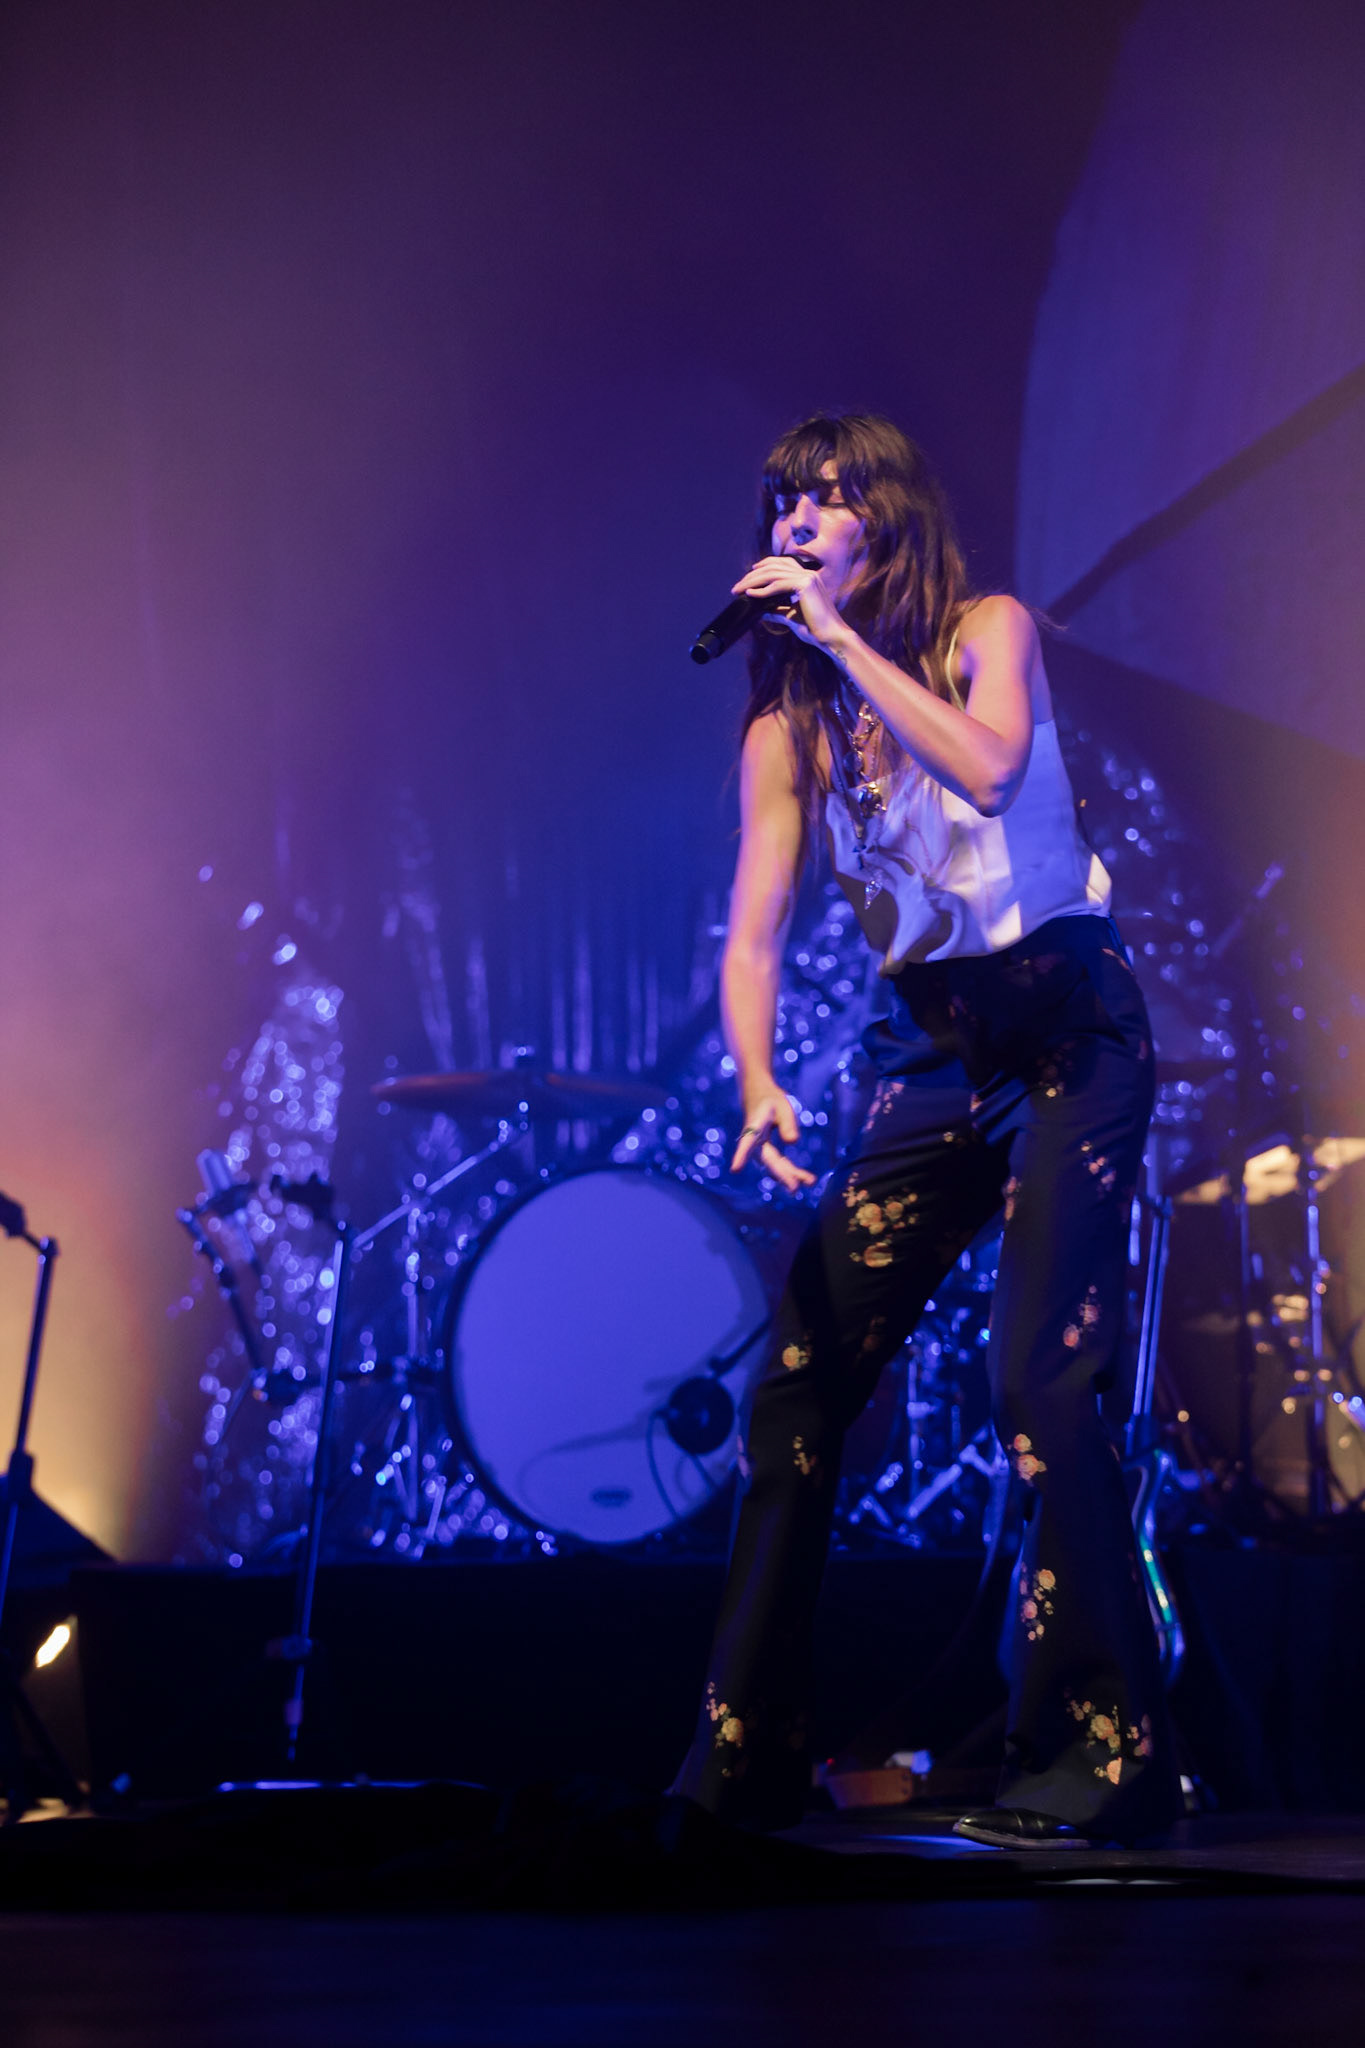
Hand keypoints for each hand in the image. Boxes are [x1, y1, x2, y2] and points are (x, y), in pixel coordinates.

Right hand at [731, 1086, 816, 1192]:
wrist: (759, 1096)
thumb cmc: (770, 1099)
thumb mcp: (782, 1106)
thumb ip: (787, 1123)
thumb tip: (793, 1142)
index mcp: (754, 1127)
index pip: (747, 1142)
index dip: (741, 1156)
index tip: (735, 1169)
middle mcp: (754, 1141)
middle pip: (767, 1160)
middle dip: (780, 1175)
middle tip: (795, 1188)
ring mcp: (761, 1148)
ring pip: (774, 1166)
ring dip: (789, 1176)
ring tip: (810, 1181)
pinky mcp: (769, 1151)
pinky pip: (780, 1164)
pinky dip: (792, 1171)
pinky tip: (807, 1179)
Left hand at [732, 555, 847, 654]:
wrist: (831, 637)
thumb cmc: (815, 629)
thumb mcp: (791, 617)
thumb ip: (777, 611)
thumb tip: (762, 611)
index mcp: (807, 577)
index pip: (781, 564)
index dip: (763, 567)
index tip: (748, 575)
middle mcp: (808, 573)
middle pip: (774, 566)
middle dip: (753, 575)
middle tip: (737, 587)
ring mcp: (807, 577)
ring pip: (773, 574)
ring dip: (753, 581)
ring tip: (739, 590)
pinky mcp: (805, 585)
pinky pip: (777, 585)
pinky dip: (762, 590)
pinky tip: (751, 595)